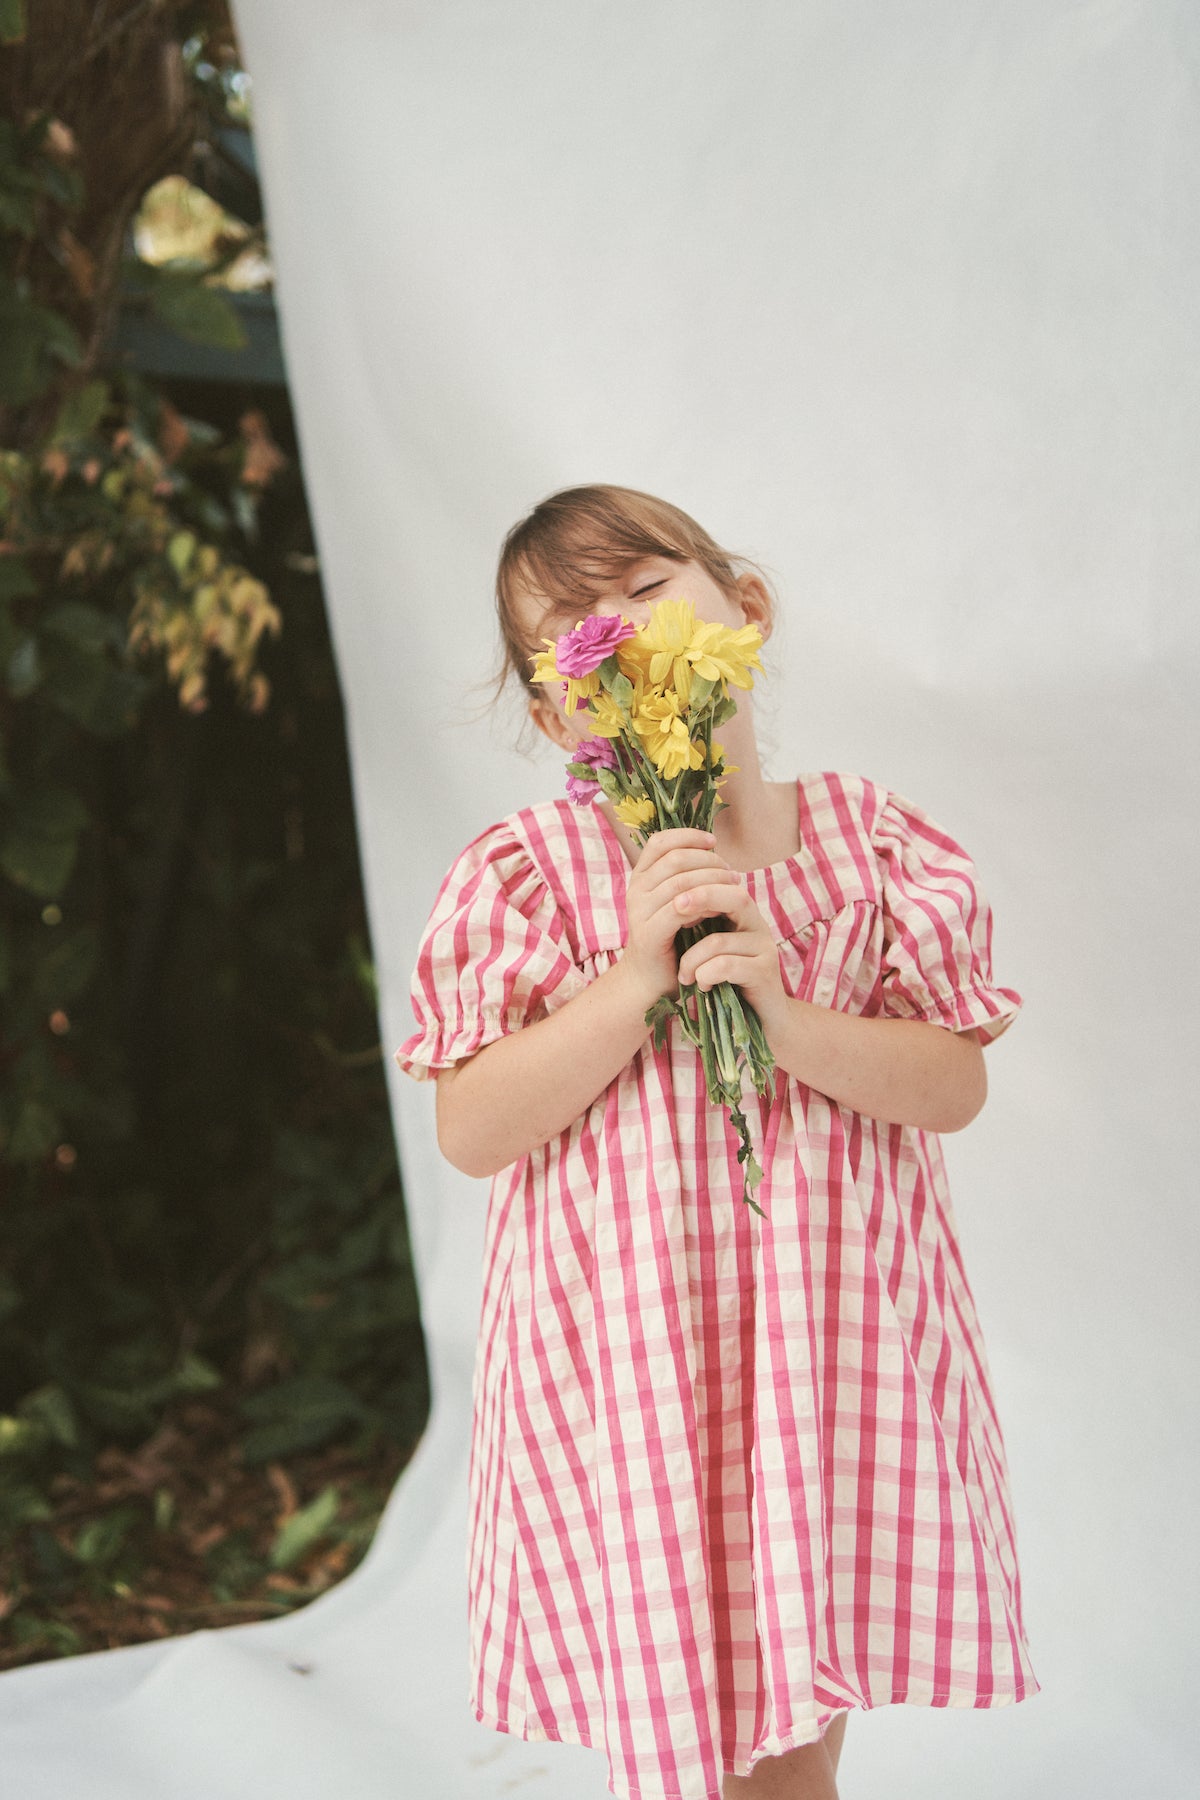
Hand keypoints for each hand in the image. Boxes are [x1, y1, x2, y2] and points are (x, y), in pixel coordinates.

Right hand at [618, 828, 742, 1007]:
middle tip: (732, 872)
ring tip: (733, 887)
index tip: (713, 842)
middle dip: (709, 861)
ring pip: (680, 882)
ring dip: (712, 881)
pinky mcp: (650, 933)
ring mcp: (640, 912)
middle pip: (675, 859)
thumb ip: (686, 877)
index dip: (688, 836)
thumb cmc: (670, 938)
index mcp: (640, 877)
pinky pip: (680, 908)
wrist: (650, 980)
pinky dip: (703, 904)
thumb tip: (713, 850)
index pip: (659, 842)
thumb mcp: (676, 901)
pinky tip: (718, 910)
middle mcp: (636, 891)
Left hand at [673, 862, 788, 1029]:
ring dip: (692, 961)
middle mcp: (758, 925)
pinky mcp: (766, 972)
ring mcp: (765, 948)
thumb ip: (699, 923)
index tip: (671, 892)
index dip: (699, 881)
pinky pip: (726, 966)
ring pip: (719, 941)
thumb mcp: (710, 948)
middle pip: (735, 897)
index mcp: (744, 914)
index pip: (725, 883)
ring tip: (685, 976)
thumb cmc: (727, 981)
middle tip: (674, 910)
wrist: (760, 1021)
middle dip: (701, 898)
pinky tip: (703, 986)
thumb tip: (667, 898)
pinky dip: (705, 975)